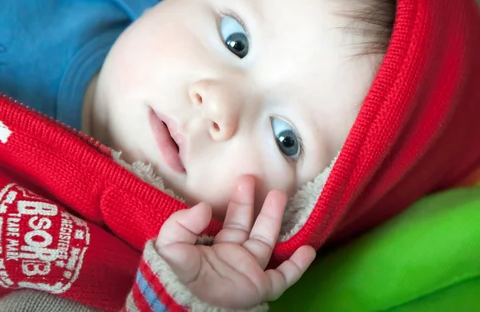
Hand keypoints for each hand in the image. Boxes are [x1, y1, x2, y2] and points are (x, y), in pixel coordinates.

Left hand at [155, 176, 315, 308]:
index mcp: (216, 247)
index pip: (231, 221)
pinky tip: (308, 249)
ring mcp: (250, 271)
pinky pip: (284, 276)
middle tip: (261, 180)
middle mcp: (235, 256)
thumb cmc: (179, 277)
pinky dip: (298, 265)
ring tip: (281, 195)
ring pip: (268, 241)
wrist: (190, 306)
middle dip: (256, 203)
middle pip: (250, 225)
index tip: (244, 181)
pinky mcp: (261, 287)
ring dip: (274, 218)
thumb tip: (205, 207)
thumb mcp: (171, 246)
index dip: (239, 202)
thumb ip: (181, 223)